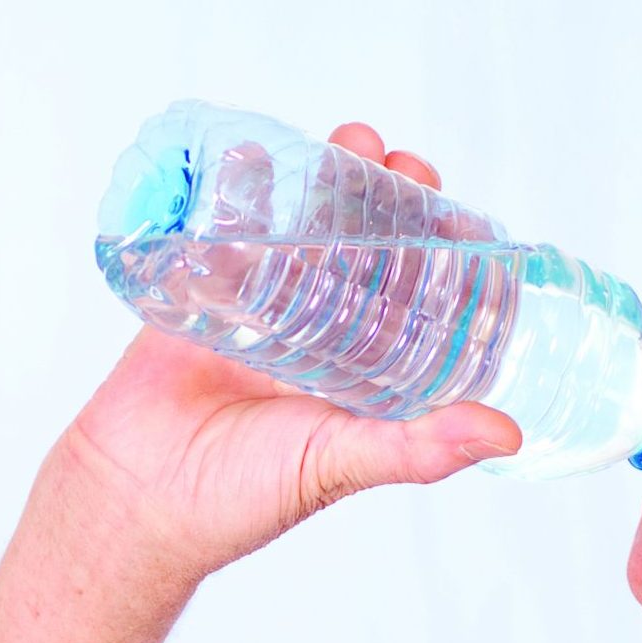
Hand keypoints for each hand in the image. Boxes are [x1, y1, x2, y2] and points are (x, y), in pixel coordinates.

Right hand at [55, 122, 523, 579]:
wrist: (134, 500)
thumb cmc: (241, 497)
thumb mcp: (340, 464)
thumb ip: (416, 448)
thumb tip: (507, 434)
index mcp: (360, 375)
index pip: (415, 300)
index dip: (438, 253)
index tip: (453, 210)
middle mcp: (316, 338)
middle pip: (361, 251)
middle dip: (385, 201)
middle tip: (397, 161)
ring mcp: (258, 313)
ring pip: (300, 233)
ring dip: (323, 183)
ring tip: (348, 142)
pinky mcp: (201, 297)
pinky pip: (224, 235)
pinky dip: (239, 193)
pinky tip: (259, 152)